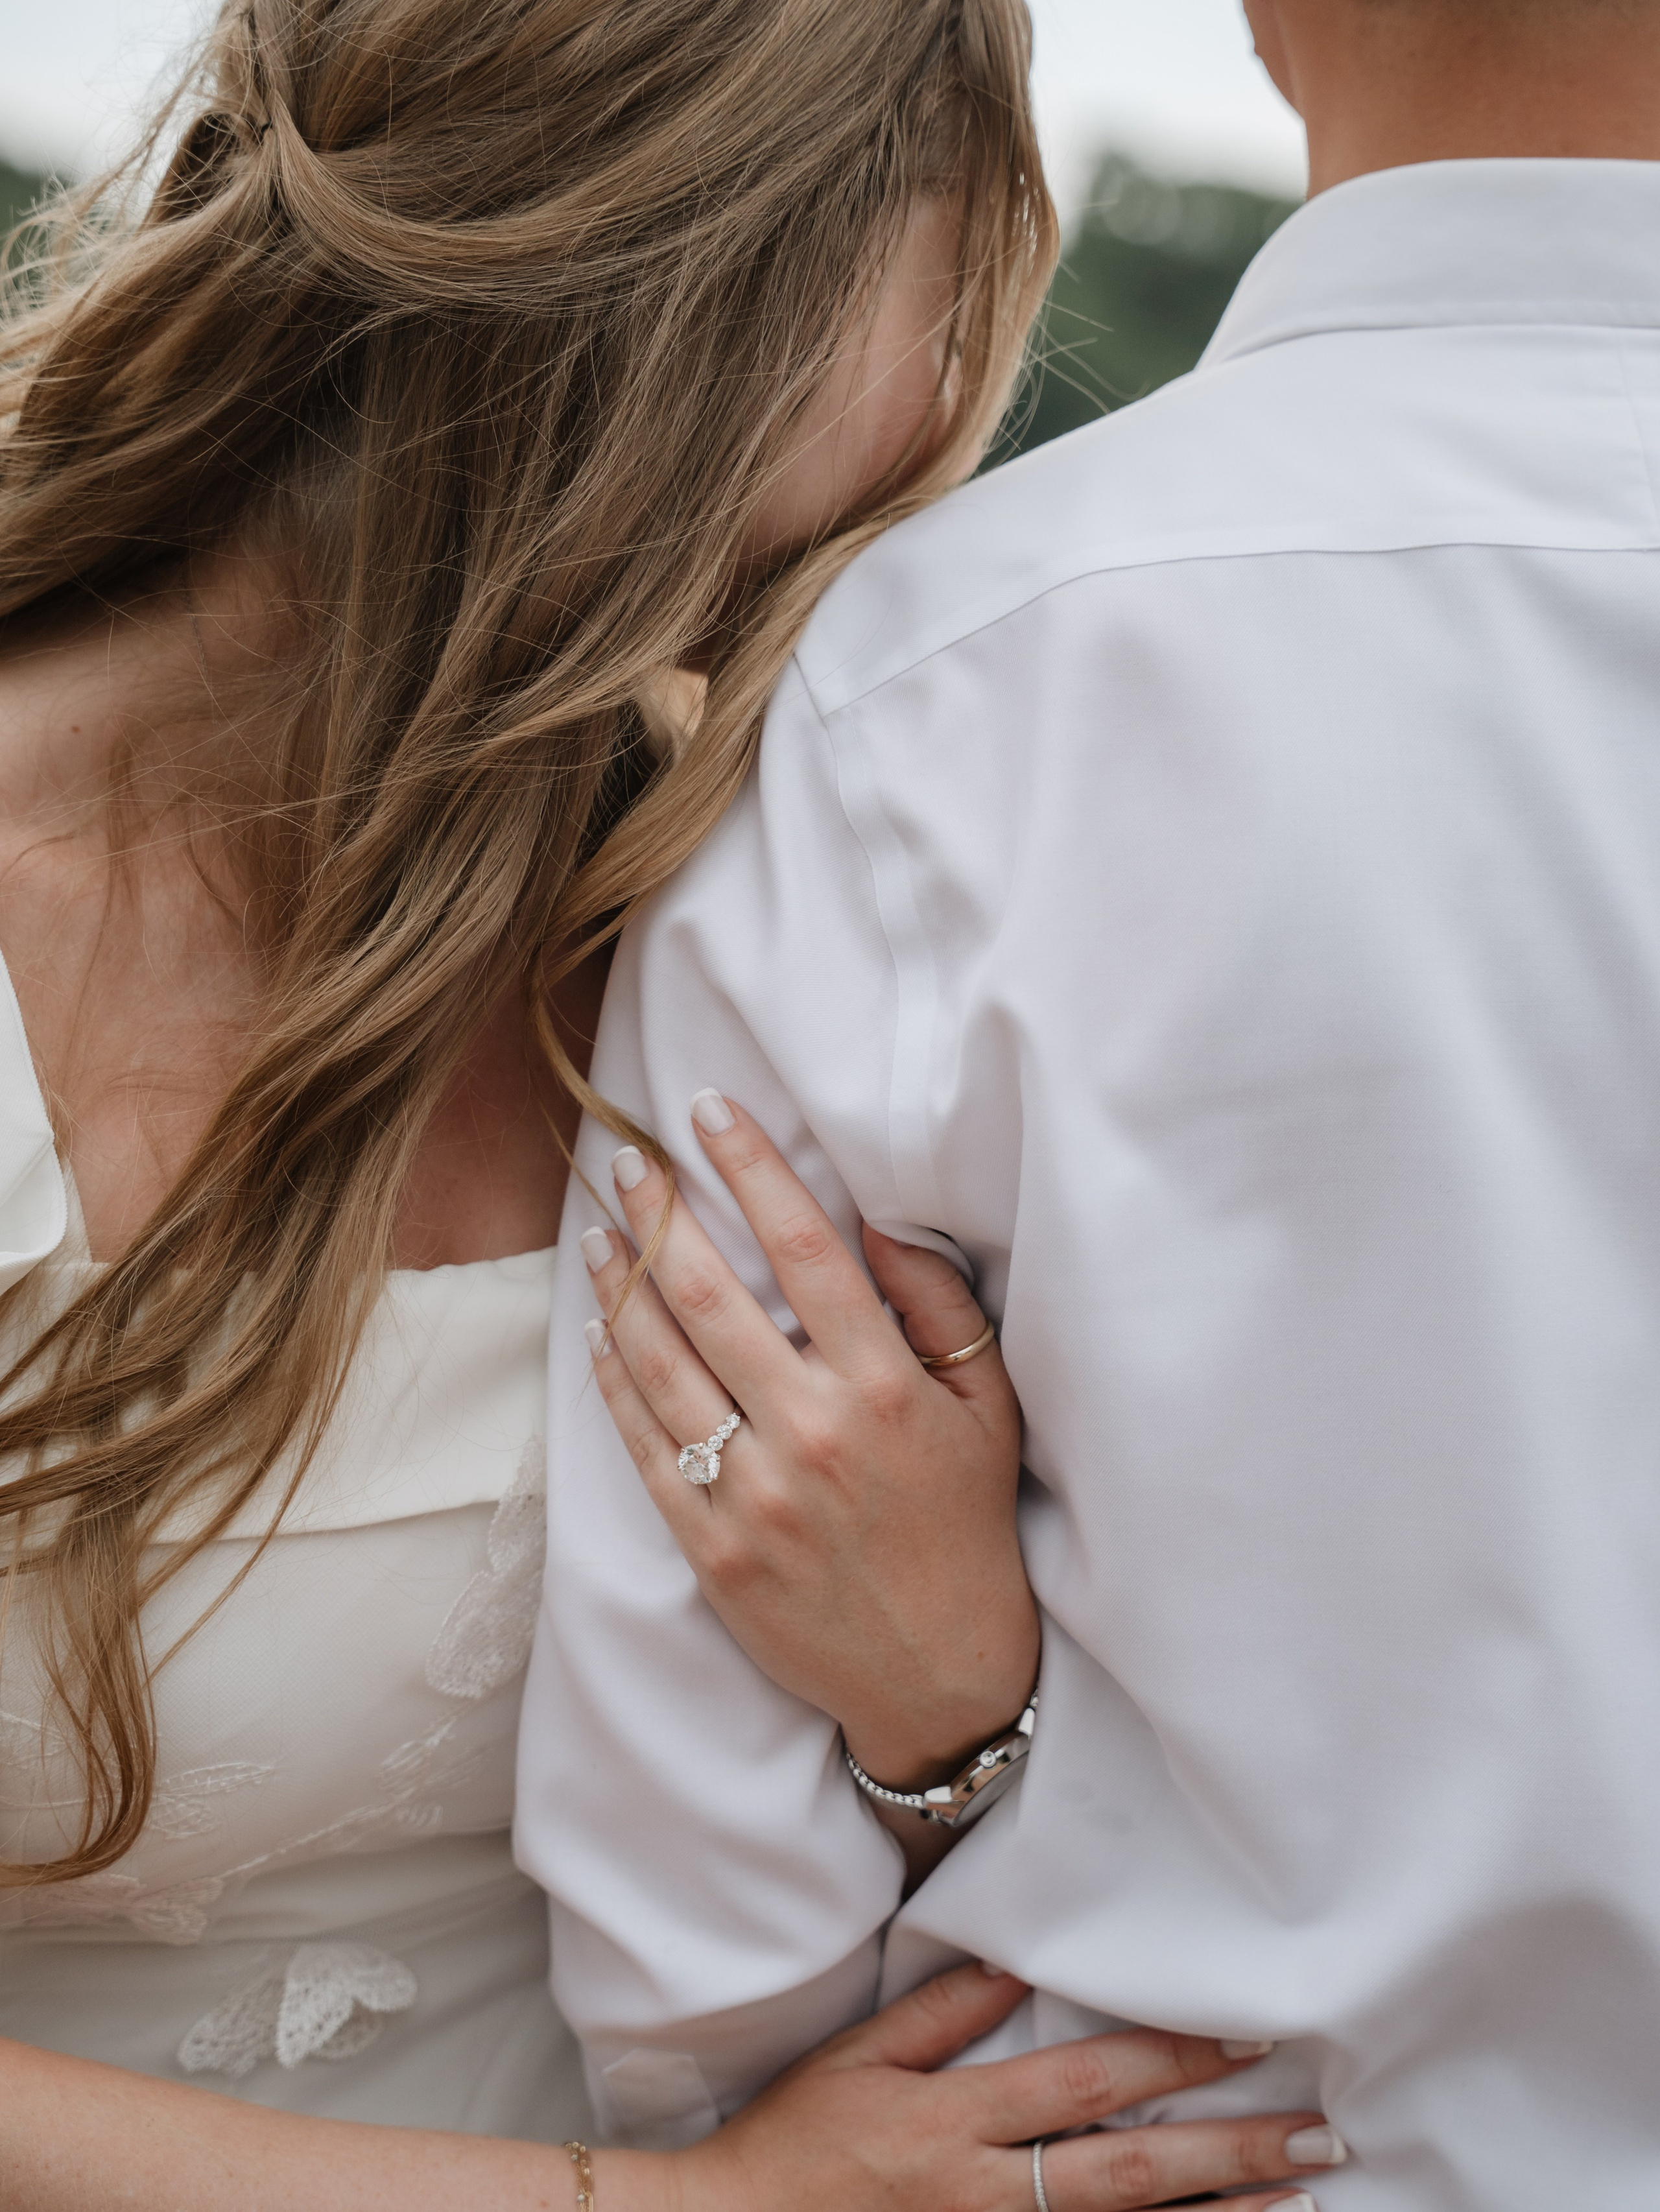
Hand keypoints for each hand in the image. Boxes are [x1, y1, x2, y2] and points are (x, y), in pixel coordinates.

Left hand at [581, 1093, 1037, 1793]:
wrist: (940, 1673)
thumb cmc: (965, 1526)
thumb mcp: (988, 1412)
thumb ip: (940, 1310)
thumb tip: (881, 1220)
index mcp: (885, 1390)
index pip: (807, 1251)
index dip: (754, 1170)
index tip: (712, 1112)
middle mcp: (813, 1434)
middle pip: (713, 1295)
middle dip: (663, 1212)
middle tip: (630, 1156)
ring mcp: (753, 1497)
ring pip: (662, 1366)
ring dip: (621, 1286)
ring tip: (601, 1230)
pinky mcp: (711, 1549)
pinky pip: (646, 1448)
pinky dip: (614, 1380)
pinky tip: (598, 1331)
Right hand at [643, 1963, 1344, 2211]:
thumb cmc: (795, 2145)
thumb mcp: (852, 2063)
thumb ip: (936, 2016)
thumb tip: (1014, 1962)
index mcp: (954, 2123)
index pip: (1084, 2082)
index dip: (1167, 2058)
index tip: (1241, 2037)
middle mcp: (987, 2194)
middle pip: (1129, 2171)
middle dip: (1231, 2148)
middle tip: (1319, 2133)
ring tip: (1305, 2197)